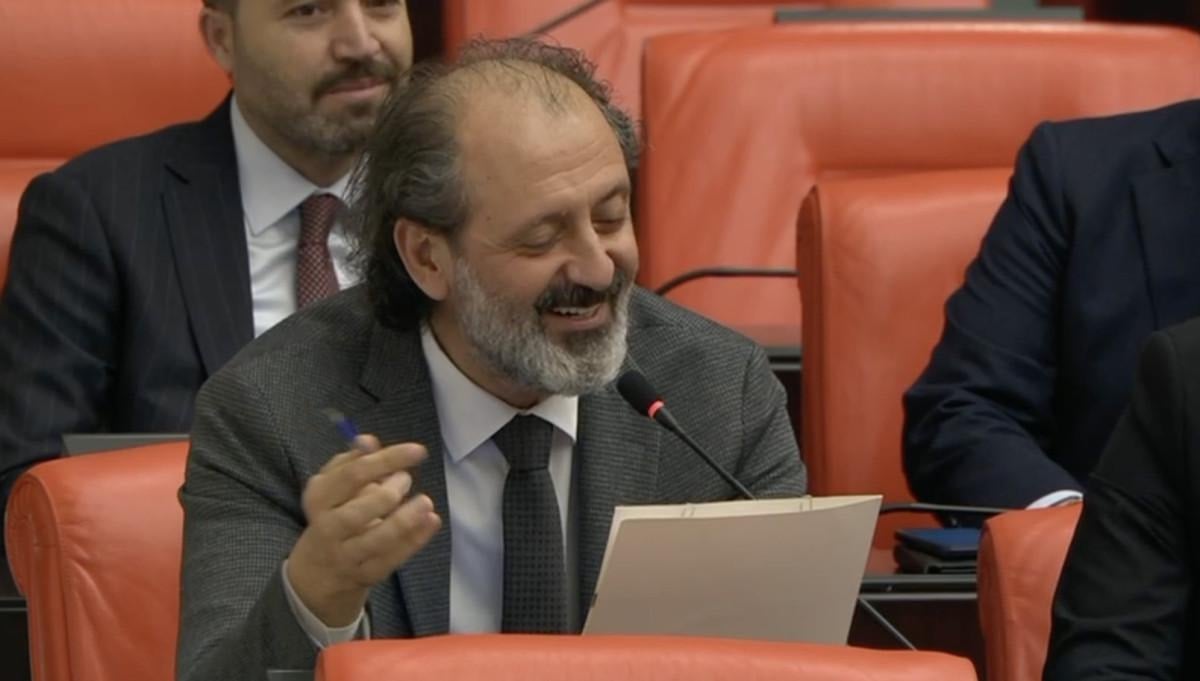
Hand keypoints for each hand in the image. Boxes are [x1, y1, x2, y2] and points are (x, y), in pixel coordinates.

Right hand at [286, 435, 441, 626]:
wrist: (316, 572)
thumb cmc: (333, 514)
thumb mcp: (334, 485)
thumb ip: (353, 461)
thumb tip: (368, 441)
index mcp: (319, 498)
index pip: (352, 475)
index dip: (387, 460)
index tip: (418, 451)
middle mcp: (328, 528)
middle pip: (358, 512)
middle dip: (389, 493)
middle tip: (407, 480)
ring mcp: (346, 555)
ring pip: (376, 540)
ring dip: (404, 520)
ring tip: (425, 502)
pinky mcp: (366, 575)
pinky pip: (392, 558)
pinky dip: (415, 540)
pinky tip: (432, 520)